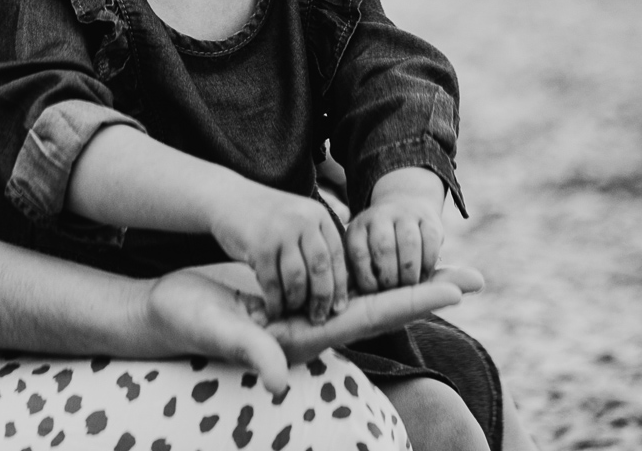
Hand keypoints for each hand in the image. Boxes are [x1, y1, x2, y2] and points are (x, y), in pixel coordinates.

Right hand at [145, 265, 482, 395]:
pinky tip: (383, 262)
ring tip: (442, 266)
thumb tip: (281, 378)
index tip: (459, 288)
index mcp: (311, 336)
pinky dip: (369, 275)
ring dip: (405, 282)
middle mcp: (317, 328)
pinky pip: (340, 286)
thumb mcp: (220, 332)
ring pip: (366, 295)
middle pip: (384, 305)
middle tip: (477, 277)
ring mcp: (306, 314)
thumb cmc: (188, 323)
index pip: (376, 314)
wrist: (163, 316)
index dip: (416, 299)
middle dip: (428, 289)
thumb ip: (252, 351)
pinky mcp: (294, 299)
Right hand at [208, 185, 347, 323]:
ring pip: (297, 279)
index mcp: (317, 215)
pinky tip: (274, 309)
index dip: (340, 285)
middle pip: (320, 269)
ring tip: (293, 312)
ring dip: (296, 301)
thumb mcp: (298, 217)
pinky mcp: (259, 245)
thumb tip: (344, 277)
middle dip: (322, 298)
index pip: (337, 256)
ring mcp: (280, 232)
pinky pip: (272, 283)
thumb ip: (319, 240)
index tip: (339, 308)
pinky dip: (274, 301)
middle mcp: (302, 220)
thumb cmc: (267, 217)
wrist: (227, 198)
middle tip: (318, 317)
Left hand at [346, 171, 447, 293]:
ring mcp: (405, 215)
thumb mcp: (361, 254)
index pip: (358, 253)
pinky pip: (431, 241)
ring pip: (409, 242)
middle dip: (389, 277)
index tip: (373, 293)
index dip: (366, 278)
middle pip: (384, 247)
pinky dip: (428, 264)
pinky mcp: (429, 219)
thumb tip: (345, 300)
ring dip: (410, 272)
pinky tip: (423, 276)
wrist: (405, 208)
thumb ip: (353, 274)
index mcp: (358, 228)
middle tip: (393, 292)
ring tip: (409, 286)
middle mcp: (379, 217)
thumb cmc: (377, 246)